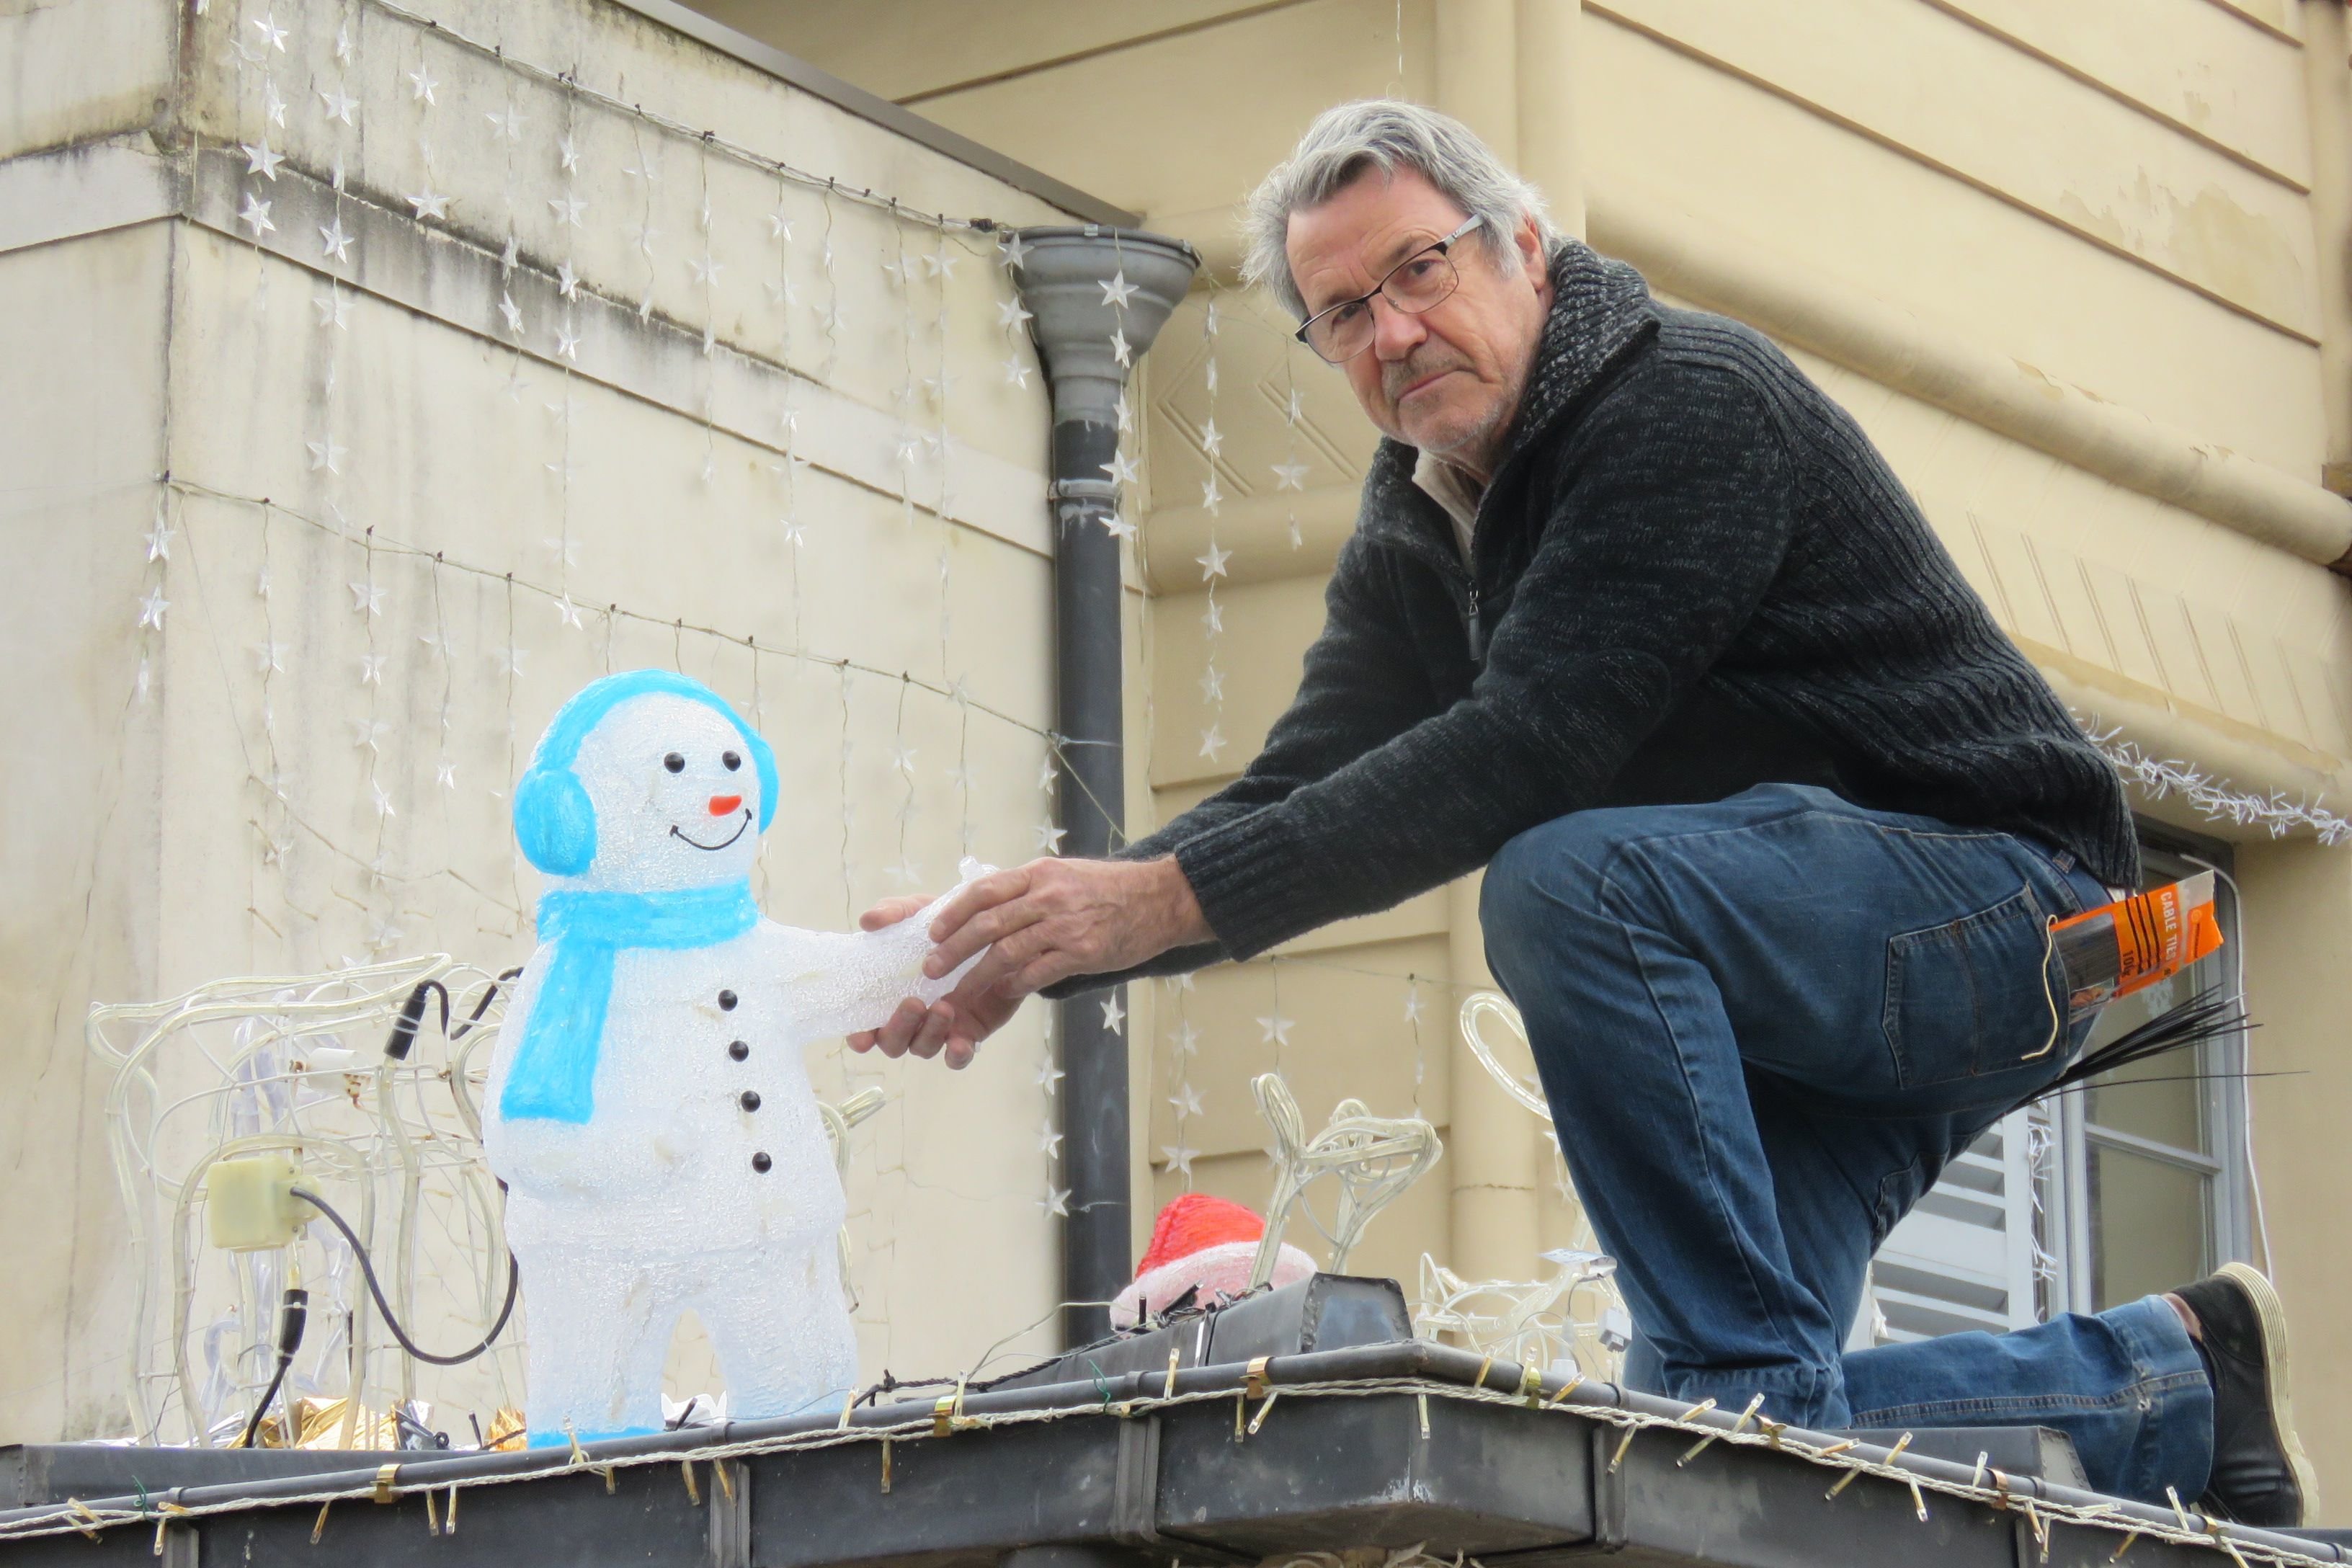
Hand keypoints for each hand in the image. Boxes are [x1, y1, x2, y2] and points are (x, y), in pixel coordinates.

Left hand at [846, 856, 1209, 1069]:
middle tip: (931, 970)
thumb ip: (1027, 889)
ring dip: (976, 976)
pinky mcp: (1083, 952)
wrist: (1159, 898)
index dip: (952, 912)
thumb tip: (985, 906)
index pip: (983, 890)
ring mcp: (1066, 925)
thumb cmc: (1107, 889)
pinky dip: (1015, 985)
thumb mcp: (1063, 875)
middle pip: (988, 923)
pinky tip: (1002, 995)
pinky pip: (1038, 972)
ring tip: (958, 992)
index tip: (931, 932)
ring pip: (1007, 953)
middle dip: (953, 949)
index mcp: (1038, 874)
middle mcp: (1048, 896)